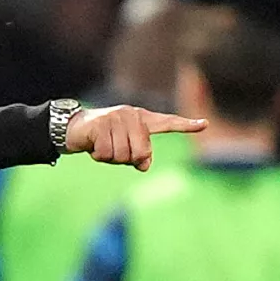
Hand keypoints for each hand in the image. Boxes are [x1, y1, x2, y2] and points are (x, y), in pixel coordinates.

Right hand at [65, 105, 205, 168]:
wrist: (75, 127)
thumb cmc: (104, 139)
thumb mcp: (124, 148)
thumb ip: (138, 156)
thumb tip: (144, 164)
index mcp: (142, 120)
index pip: (168, 123)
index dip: (186, 126)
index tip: (205, 124)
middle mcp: (133, 116)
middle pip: (141, 152)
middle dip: (127, 160)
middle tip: (114, 151)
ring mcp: (117, 118)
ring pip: (123, 155)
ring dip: (111, 158)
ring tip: (103, 147)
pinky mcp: (101, 124)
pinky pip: (106, 153)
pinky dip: (98, 156)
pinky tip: (93, 146)